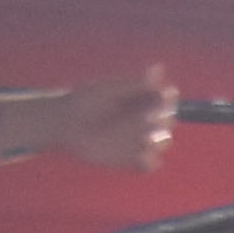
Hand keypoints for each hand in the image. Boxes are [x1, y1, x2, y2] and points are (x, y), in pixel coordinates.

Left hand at [58, 67, 180, 172]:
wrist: (63, 124)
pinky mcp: (131, 159)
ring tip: (147, 138)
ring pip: (163, 142)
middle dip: (164, 119)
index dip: (168, 97)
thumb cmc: (84, 101)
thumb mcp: (108, 90)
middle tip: (148, 117)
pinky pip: (150, 164)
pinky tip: (140, 155)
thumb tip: (159, 68)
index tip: (160, 95)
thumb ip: (133, 84)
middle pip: (169, 120)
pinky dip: (150, 161)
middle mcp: (145, 118)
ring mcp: (140, 139)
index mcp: (143, 98)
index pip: (167, 97)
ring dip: (160, 140)